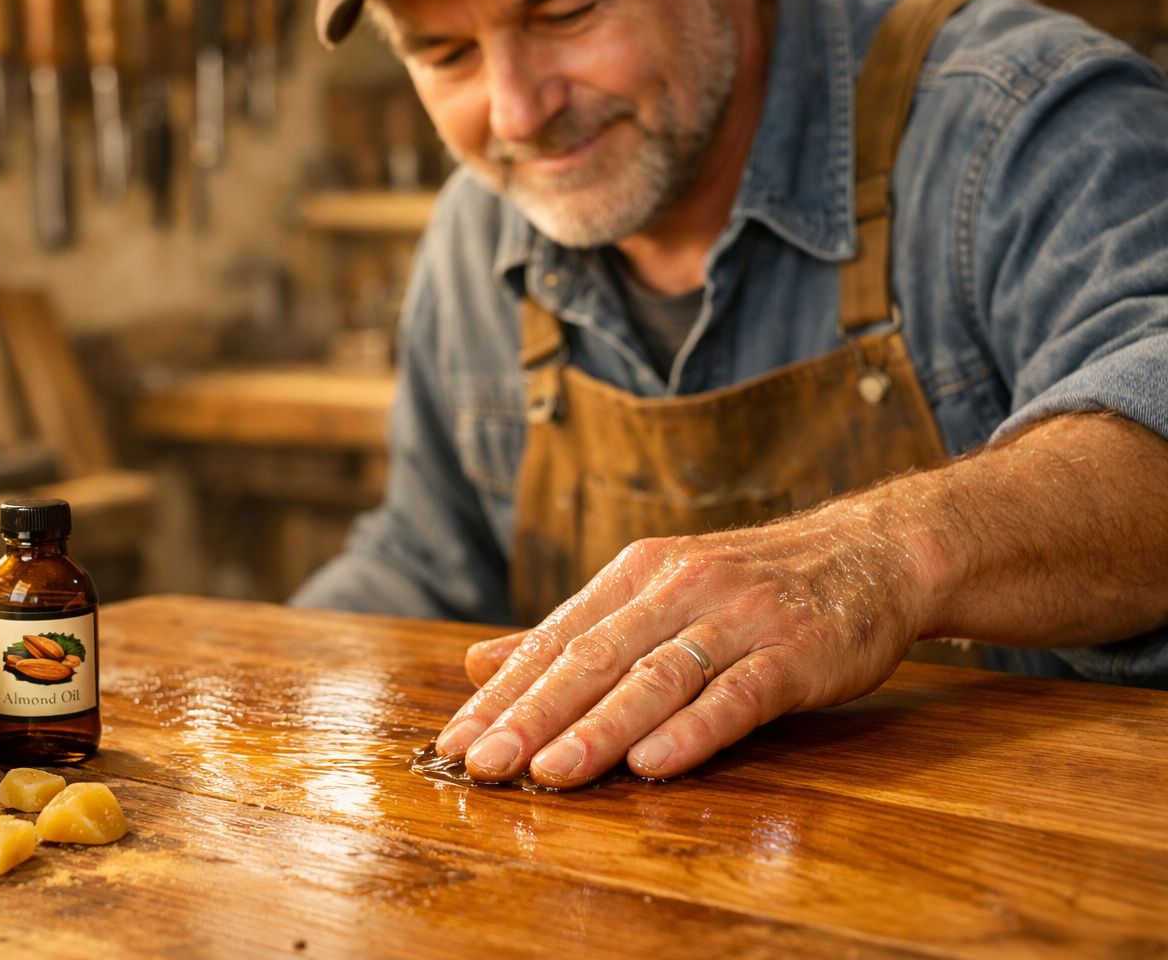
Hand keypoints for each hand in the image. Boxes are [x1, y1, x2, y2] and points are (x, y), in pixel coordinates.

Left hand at [436, 505, 931, 787]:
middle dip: (533, 714)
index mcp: (636, 574)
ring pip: (656, 677)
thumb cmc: (748, 584)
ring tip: (550, 772)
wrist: (870, 554)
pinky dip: (694, 729)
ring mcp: (737, 618)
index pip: (555, 639)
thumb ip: (572, 631)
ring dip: (600, 727)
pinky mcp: (794, 653)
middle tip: (484, 764)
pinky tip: (652, 764)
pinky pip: (737, 694)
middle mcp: (678, 588)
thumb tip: (479, 664)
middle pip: (594, 658)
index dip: (504, 694)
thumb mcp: (654, 591)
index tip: (457, 741)